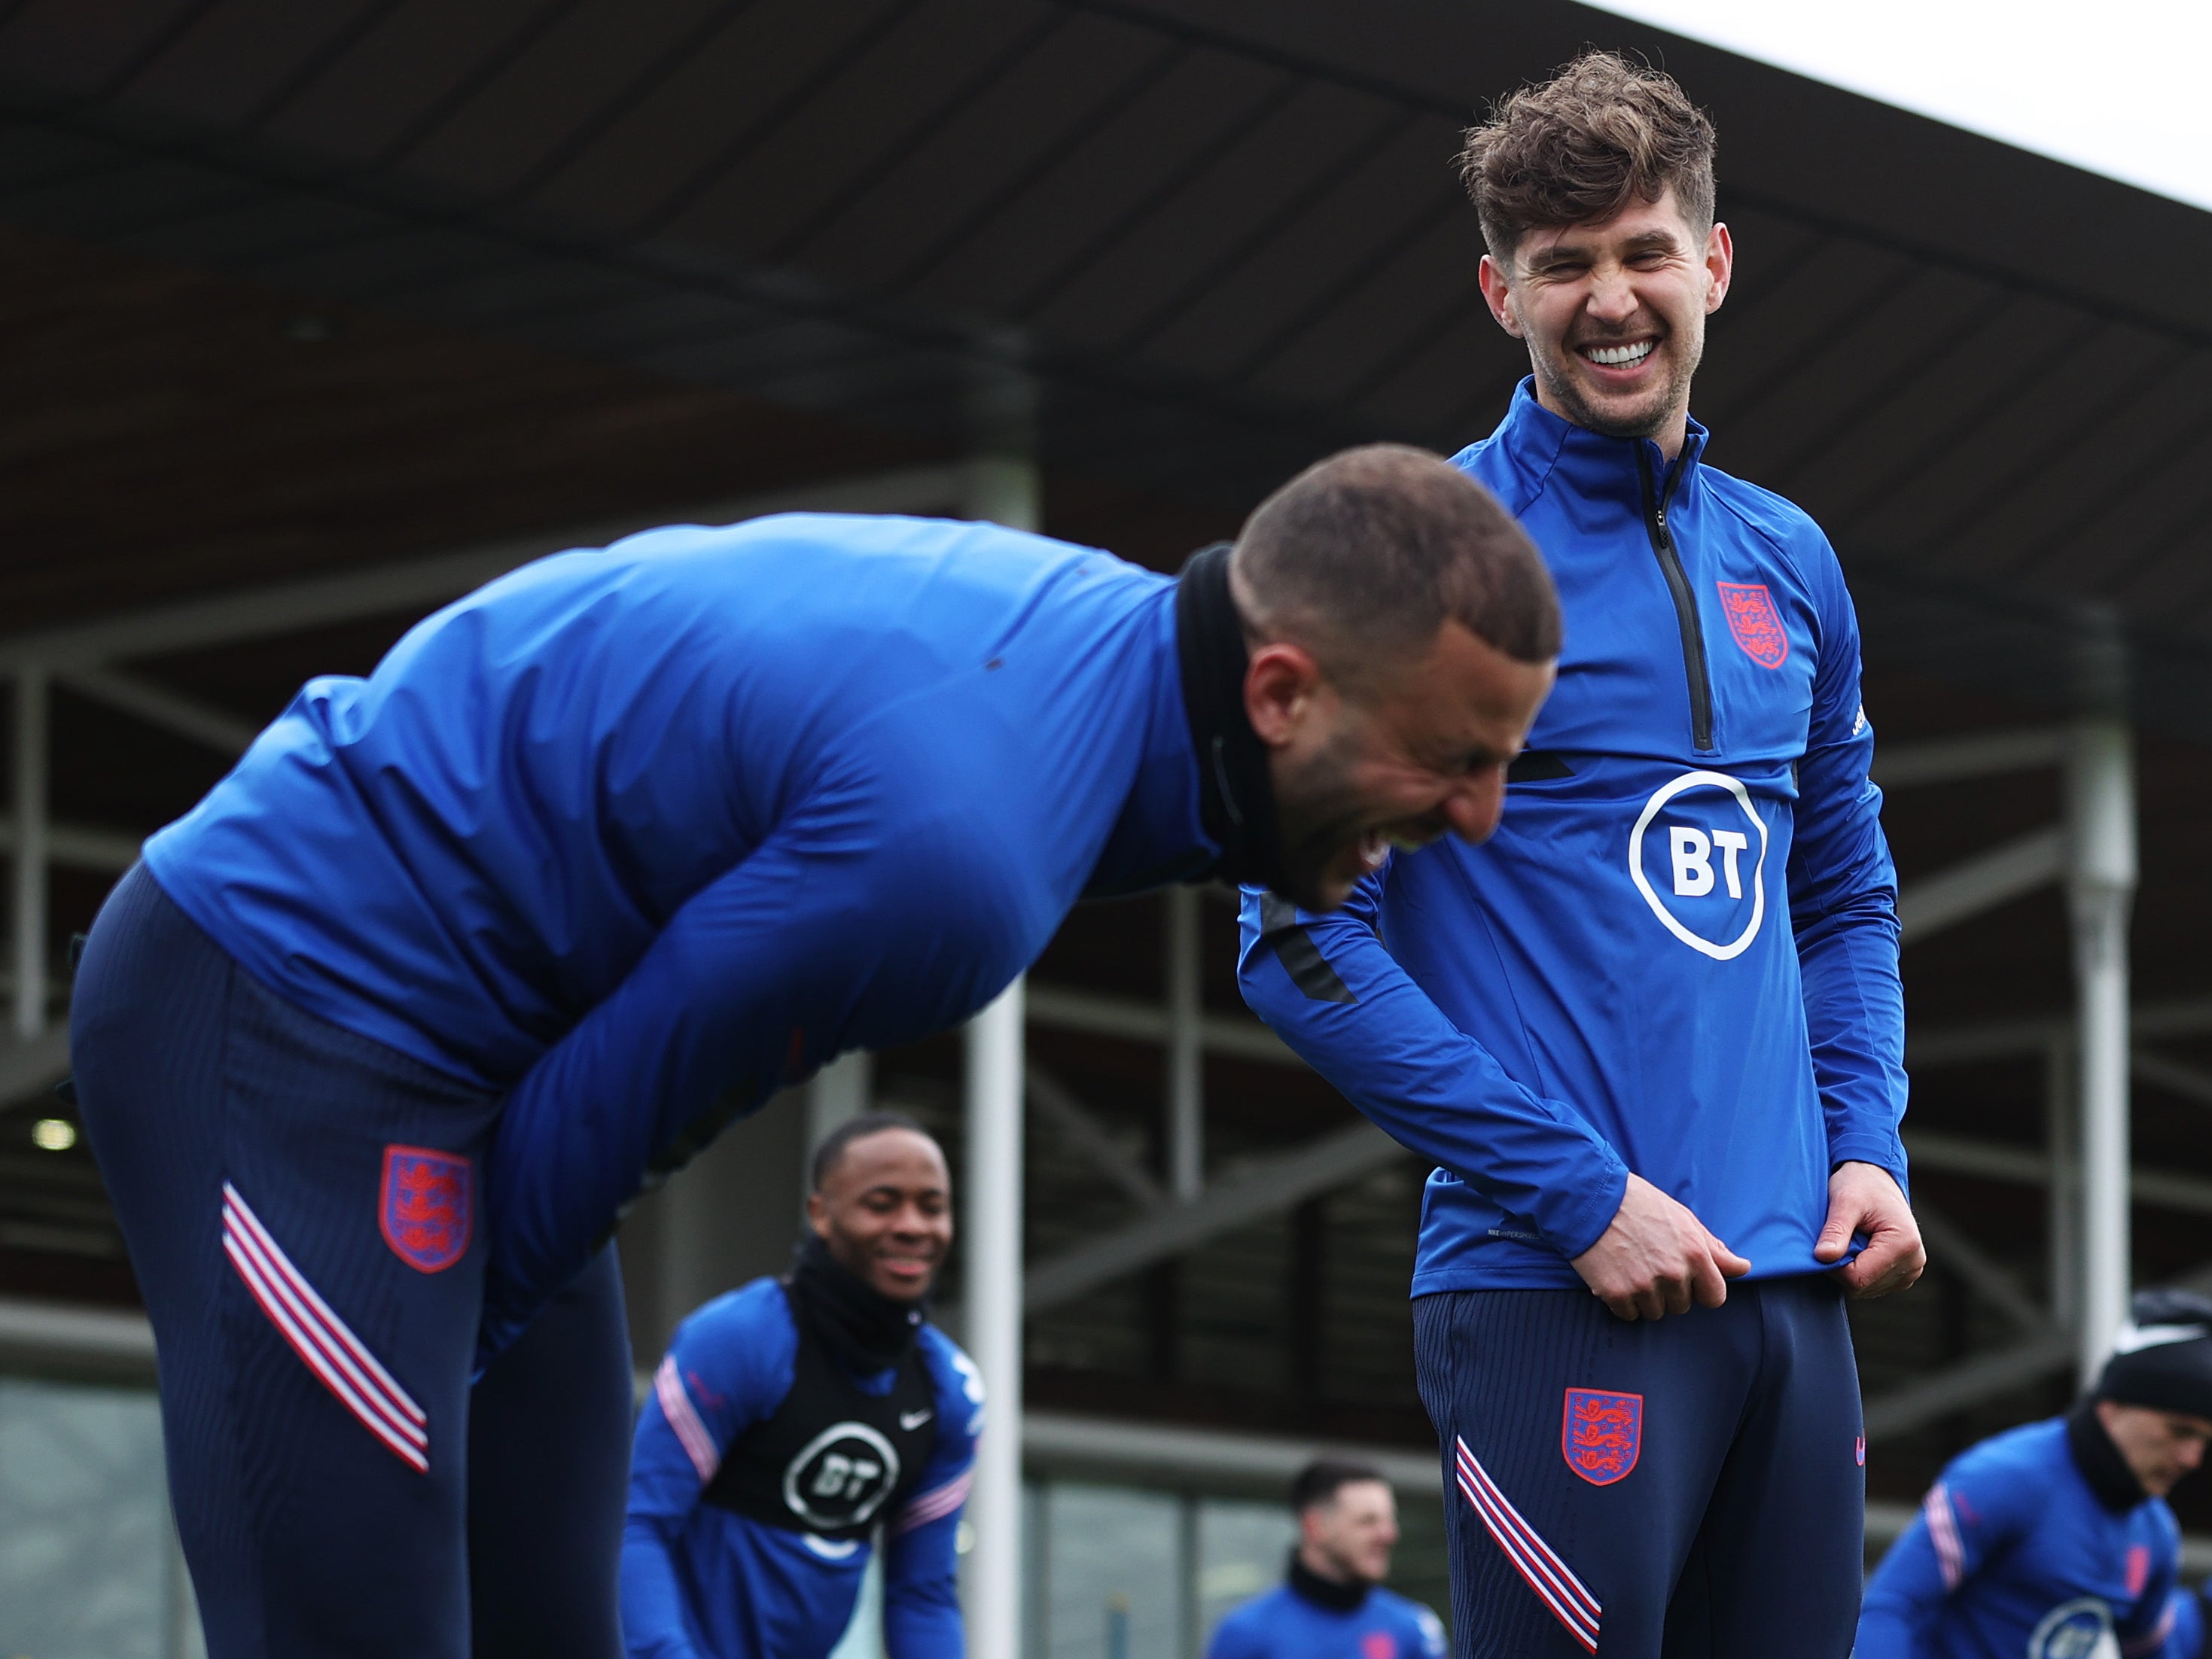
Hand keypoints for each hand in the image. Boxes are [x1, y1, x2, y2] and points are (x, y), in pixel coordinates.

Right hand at [1570, 1173, 1750, 1320]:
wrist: (1589, 1197)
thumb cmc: (1638, 1203)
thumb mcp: (1682, 1218)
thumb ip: (1713, 1248)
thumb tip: (1743, 1267)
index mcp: (1695, 1254)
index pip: (1715, 1297)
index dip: (1701, 1289)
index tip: (1685, 1278)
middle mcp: (1673, 1273)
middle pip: (1682, 1306)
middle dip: (1669, 1290)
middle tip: (1648, 1262)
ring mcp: (1644, 1286)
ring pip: (1655, 1312)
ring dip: (1644, 1297)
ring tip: (1630, 1267)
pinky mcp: (1616, 1293)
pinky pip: (1629, 1314)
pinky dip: (1622, 1301)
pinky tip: (1615, 1275)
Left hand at [1816, 1161, 1924, 1297]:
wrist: (1876, 1177)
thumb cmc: (1860, 1184)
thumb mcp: (1845, 1201)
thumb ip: (1835, 1230)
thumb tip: (1823, 1257)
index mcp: (1904, 1245)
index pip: (1858, 1278)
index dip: (1833, 1267)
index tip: (1824, 1245)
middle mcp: (1914, 1262)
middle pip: (1862, 1286)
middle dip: (1842, 1266)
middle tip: (1839, 1237)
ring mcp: (1911, 1271)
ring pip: (1865, 1289)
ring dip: (1850, 1267)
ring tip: (1851, 1238)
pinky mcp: (1903, 1274)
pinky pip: (1871, 1285)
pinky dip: (1859, 1269)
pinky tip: (1858, 1247)